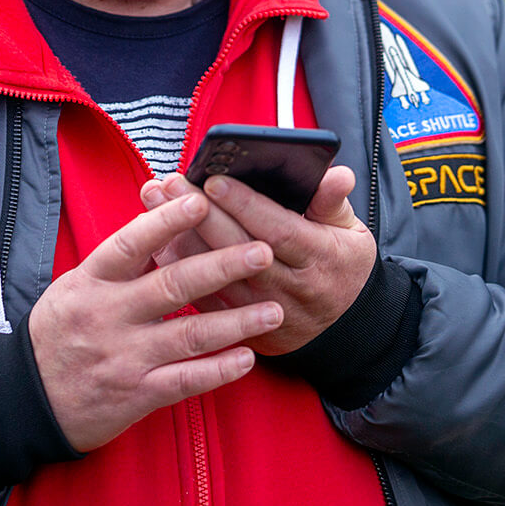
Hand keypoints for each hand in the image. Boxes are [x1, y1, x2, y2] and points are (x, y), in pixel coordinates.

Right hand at [27, 192, 284, 451]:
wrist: (27, 401)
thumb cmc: (59, 333)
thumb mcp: (76, 286)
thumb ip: (120, 260)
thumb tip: (162, 215)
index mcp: (90, 281)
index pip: (130, 242)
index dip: (166, 221)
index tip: (202, 200)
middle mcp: (107, 316)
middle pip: (172, 285)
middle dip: (222, 266)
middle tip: (262, 251)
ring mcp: (123, 357)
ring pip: (189, 335)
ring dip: (236, 322)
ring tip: (274, 309)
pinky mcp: (135, 394)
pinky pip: (185, 381)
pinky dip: (219, 370)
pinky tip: (248, 358)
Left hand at [140, 166, 375, 353]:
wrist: (344, 331)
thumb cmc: (341, 268)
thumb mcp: (349, 233)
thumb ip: (333, 202)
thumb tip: (337, 174)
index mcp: (318, 258)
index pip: (278, 229)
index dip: (244, 205)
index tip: (213, 179)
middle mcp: (288, 288)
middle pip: (237, 250)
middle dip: (201, 214)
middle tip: (171, 183)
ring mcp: (261, 312)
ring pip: (214, 275)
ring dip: (179, 237)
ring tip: (155, 201)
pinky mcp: (240, 327)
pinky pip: (203, 298)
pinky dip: (178, 268)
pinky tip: (156, 239)